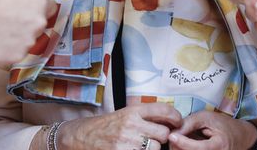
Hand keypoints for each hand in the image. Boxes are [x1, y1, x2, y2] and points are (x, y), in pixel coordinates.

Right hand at [0, 0, 57, 66]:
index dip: (37, 6)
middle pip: (38, 25)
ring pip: (26, 41)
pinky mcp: (14, 58)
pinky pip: (14, 54)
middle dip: (26, 22)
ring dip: (16, 37)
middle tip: (6, 18)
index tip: (25, 7)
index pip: (50, 7)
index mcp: (41, 4)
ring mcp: (28, 43)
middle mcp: (39, 25)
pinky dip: (6, 49)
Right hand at [58, 103, 181, 148]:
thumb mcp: (122, 116)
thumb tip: (169, 121)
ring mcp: (126, 141)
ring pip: (155, 148)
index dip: (175, 117)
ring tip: (139, 147)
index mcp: (131, 111)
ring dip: (151, 149)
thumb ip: (143, 117)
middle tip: (152, 139)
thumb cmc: (102, 127)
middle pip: (163, 133)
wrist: (78, 137)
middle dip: (161, 138)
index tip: (178, 122)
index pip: (163, 109)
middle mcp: (130, 124)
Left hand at [168, 112, 256, 149]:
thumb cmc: (223, 125)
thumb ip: (190, 123)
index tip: (171, 135)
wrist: (239, 137)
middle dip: (178, 146)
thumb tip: (173, 132)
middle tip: (173, 135)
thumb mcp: (207, 117)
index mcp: (220, 146)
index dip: (183, 142)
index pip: (198, 148)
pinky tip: (185, 143)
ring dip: (179, 148)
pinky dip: (184, 149)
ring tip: (180, 138)